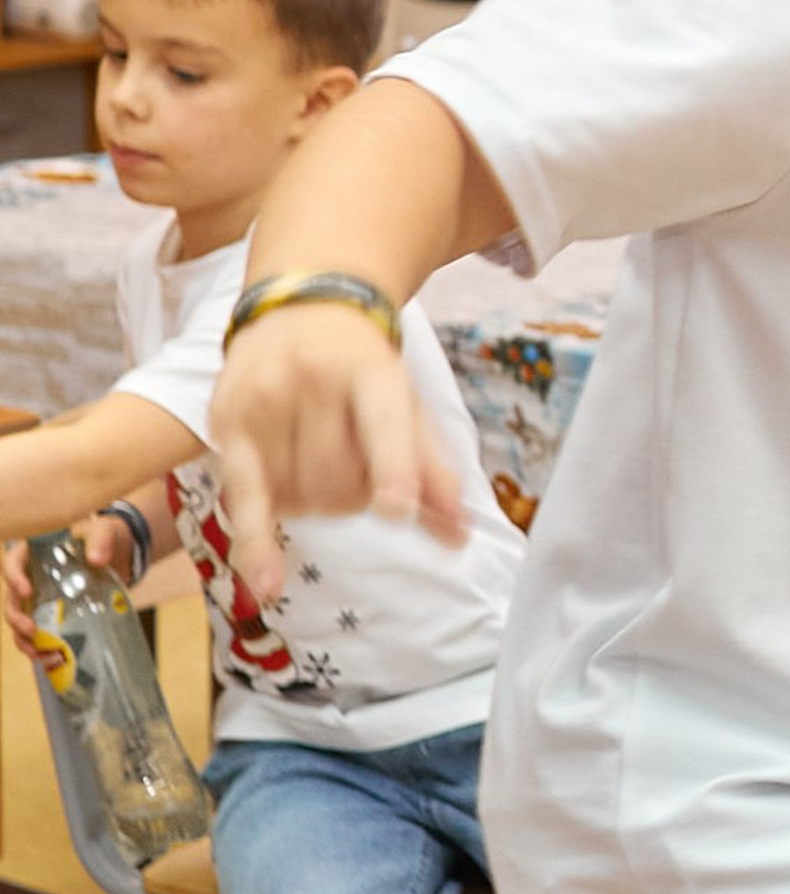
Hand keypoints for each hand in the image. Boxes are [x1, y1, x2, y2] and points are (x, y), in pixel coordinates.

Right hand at [2, 513, 133, 659]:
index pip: (12, 563)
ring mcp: (39, 598)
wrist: (116, 555)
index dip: (14, 578)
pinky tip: (50, 660)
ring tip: (39, 654)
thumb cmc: (102, 538)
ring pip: (20, 620)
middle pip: (12, 599)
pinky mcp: (52, 614)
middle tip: (31, 630)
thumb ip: (101, 540)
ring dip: (23, 640)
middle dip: (16, 618)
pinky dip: (40, 648)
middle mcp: (30, 577)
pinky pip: (38, 633)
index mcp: (34, 553)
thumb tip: (96, 559)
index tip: (26, 592)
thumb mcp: (103, 532)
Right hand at [208, 304, 468, 606]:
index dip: (392, 468)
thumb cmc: (362, 368)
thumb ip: (433, 471)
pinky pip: (243, 498)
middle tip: (356, 467)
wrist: (298, 309)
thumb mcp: (407, 404)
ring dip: (316, 505)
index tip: (396, 507)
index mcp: (371, 370)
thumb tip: (460, 535)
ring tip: (318, 462)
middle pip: (340, 480)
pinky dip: (256, 545)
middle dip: (356, 496)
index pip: (382, 423)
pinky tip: (264, 583)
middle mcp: (313, 380)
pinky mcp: (226, 423)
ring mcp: (264, 400)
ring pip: (299, 496)